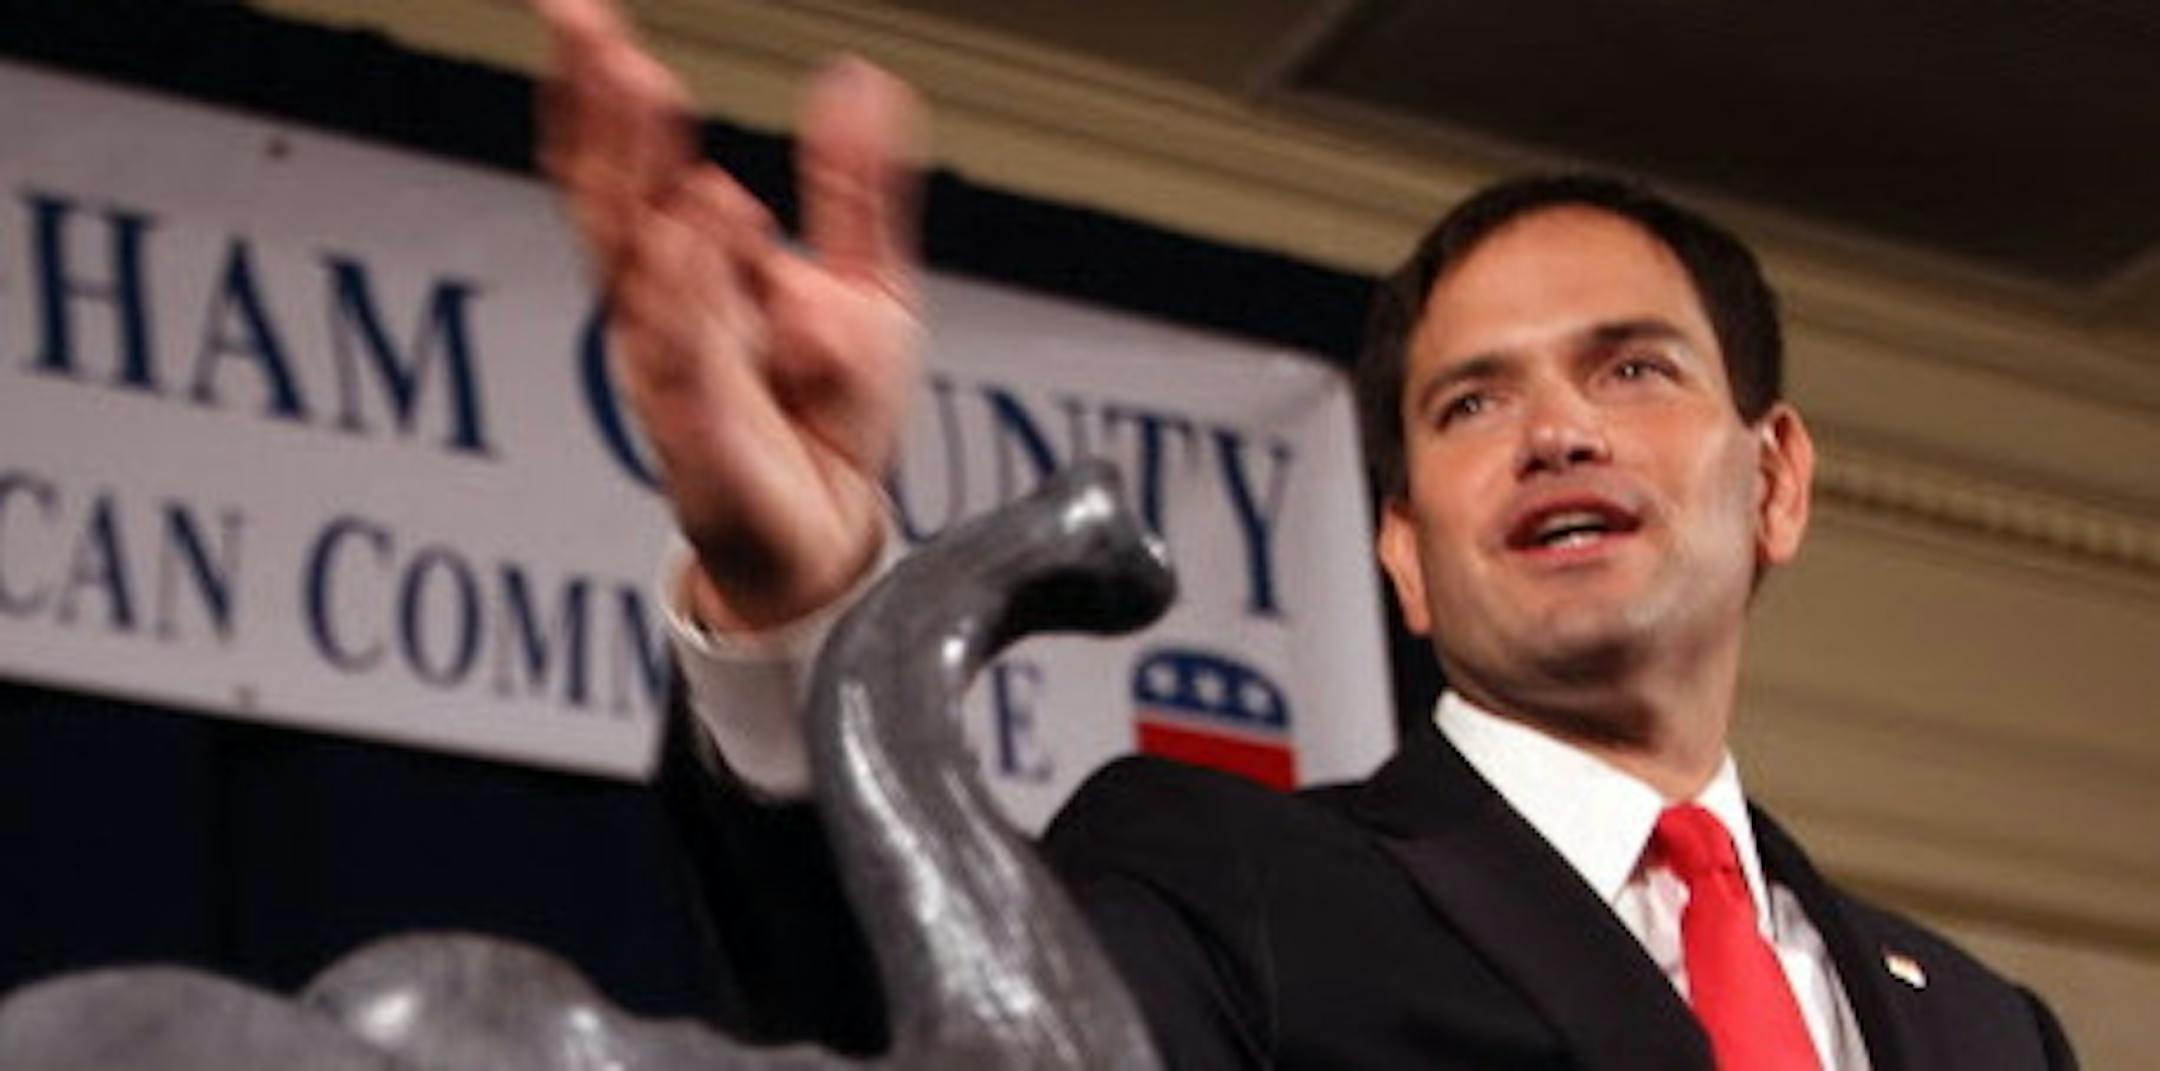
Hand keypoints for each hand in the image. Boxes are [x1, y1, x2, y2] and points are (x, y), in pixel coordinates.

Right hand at [534, 0, 922, 629]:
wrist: (837, 536)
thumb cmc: (832, 421)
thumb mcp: (866, 283)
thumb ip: (855, 186)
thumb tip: (859, 76)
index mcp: (687, 270)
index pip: (630, 165)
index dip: (603, 92)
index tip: (586, 17)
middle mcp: (661, 313)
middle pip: (609, 200)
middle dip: (598, 114)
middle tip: (595, 34)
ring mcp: (670, 371)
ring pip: (637, 266)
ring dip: (637, 180)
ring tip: (647, 92)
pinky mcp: (699, 430)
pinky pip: (688, 353)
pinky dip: (693, 288)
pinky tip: (704, 222)